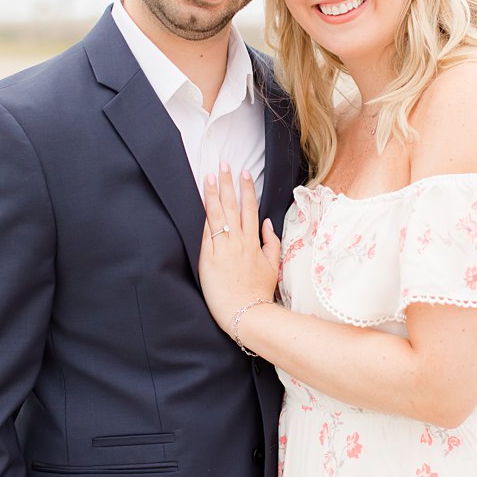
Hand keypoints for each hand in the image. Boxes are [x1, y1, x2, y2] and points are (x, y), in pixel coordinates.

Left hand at [199, 164, 280, 330]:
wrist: (246, 312)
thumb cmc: (259, 291)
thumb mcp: (273, 266)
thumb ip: (271, 243)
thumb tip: (267, 224)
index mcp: (253, 242)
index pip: (249, 209)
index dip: (247, 189)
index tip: (244, 173)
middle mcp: (239, 242)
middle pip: (233, 206)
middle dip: (229, 183)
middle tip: (224, 164)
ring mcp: (224, 249)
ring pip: (218, 216)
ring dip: (214, 194)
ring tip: (210, 177)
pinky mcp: (209, 259)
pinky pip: (207, 234)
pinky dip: (206, 218)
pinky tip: (203, 203)